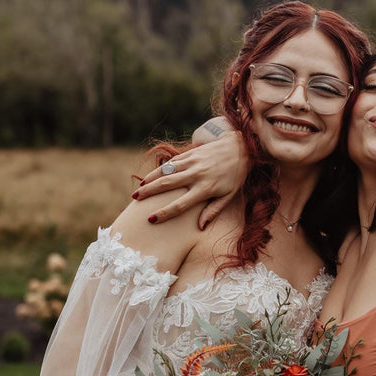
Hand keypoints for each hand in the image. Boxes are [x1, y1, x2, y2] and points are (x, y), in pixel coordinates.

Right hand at [134, 133, 249, 227]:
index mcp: (206, 188)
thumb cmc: (235, 176)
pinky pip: (171, 162)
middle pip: (167, 185)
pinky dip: (159, 169)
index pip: (181, 204)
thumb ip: (214, 211)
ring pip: (166, 171)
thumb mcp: (229, 195)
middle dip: (149, 193)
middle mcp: (196, 175)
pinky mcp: (191, 153)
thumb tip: (200, 227)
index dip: (165, 213)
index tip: (151, 219)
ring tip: (138, 189)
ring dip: (150, 180)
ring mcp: (192, 162)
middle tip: (135, 199)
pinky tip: (149, 176)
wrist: (240, 148)